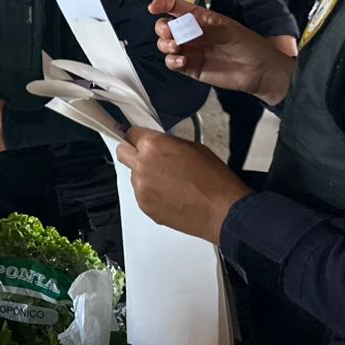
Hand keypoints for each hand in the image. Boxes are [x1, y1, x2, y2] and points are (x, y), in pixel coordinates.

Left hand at [116, 127, 251, 242]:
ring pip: (133, 175)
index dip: (138, 136)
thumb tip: (157, 144)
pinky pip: (141, 194)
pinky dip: (151, 193)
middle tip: (148, 157)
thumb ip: (167, 143)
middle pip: (122, 153)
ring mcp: (141, 188)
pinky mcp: (145, 206)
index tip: (141, 139)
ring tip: (169, 182)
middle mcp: (142, 166)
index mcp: (153, 146)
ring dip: (144, 175)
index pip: (131, 133)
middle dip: (132, 152)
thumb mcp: (192, 147)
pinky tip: (171, 195)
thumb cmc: (213, 179)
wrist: (222, 211)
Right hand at [149, 0, 294, 105]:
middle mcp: (193, 33)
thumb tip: (182, 24)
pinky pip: (173, 63)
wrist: (259, 70)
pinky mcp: (191, 68)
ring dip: (165, 44)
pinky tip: (182, 60)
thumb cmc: (248, 44)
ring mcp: (191, 50)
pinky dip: (172, 61)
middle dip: (162, 27)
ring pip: (166, 45)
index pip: (177, 7)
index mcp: (201, 18)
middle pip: (166, 26)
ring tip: (176, 47)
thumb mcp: (227, 29)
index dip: (163, 4)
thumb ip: (203, 26)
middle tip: (169, 32)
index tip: (154, 7)